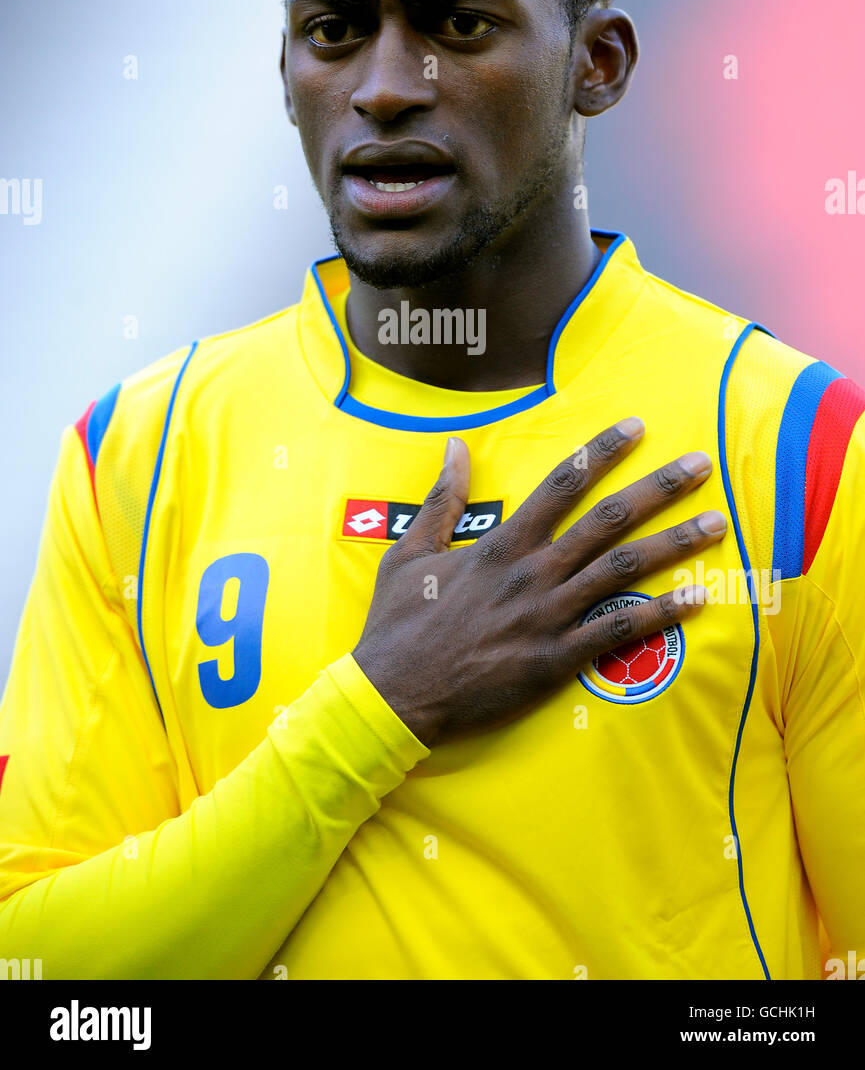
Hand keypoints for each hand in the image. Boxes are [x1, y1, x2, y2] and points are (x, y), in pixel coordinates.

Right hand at [352, 417, 724, 745]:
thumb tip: (454, 447)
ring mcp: (548, 616)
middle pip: (608, 519)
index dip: (602, 451)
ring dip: (676, 544)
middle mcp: (533, 572)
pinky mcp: (555, 659)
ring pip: (624, 570)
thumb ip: (441, 500)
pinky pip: (620, 632)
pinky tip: (698, 599)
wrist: (393, 694)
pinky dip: (662, 615)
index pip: (562, 483)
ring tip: (717, 525)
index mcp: (502, 543)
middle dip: (660, 488)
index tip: (637, 427)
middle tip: (701, 464)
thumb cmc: (397, 623)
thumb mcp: (408, 552)